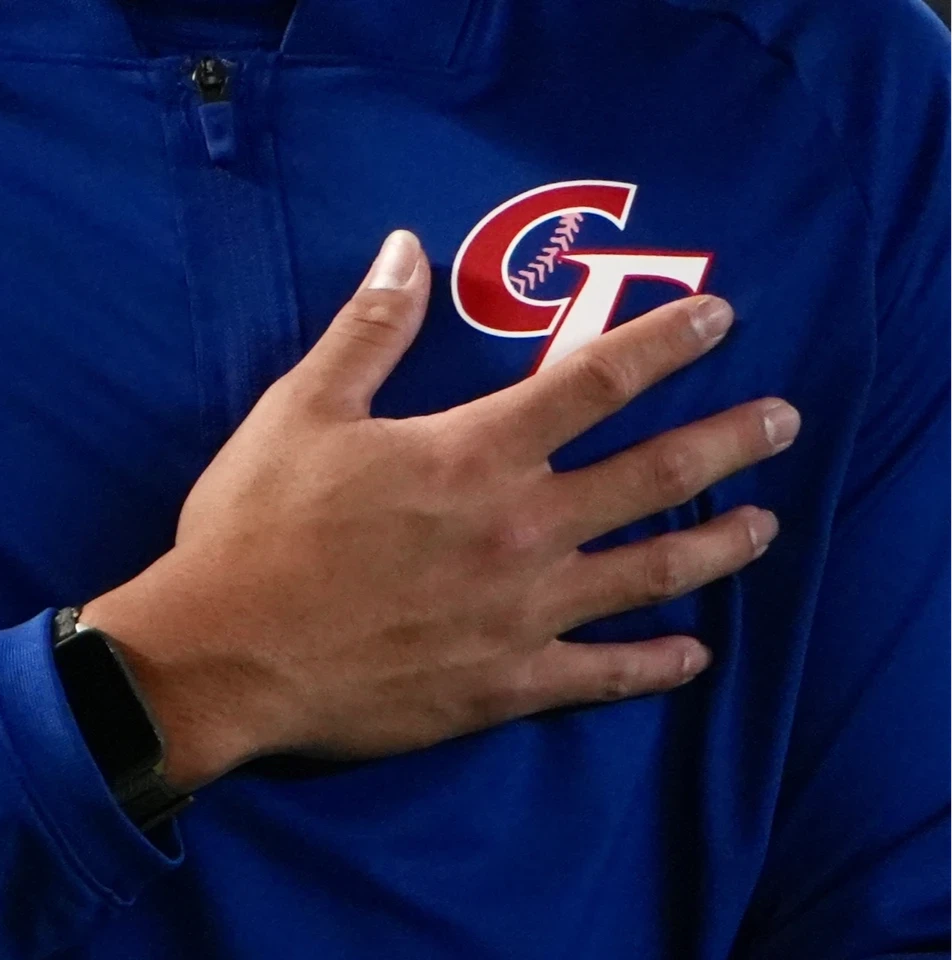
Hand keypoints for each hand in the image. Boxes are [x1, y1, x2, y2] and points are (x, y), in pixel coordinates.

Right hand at [82, 230, 798, 791]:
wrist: (225, 654)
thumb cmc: (257, 526)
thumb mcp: (302, 410)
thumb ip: (369, 330)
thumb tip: (405, 247)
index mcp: (476, 451)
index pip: (597, 382)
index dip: (665, 345)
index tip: (722, 321)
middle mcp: (521, 527)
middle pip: (653, 475)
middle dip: (729, 443)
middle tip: (784, 424)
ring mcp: (523, 612)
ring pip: (649, 573)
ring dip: (717, 546)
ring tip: (765, 528)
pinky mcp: (505, 683)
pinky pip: (603, 675)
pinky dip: (654, 666)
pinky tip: (693, 656)